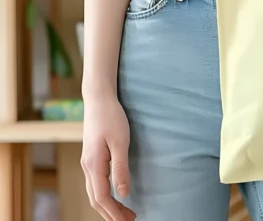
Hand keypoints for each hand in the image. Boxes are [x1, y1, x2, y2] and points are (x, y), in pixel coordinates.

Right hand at [81, 93, 135, 220]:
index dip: (113, 212)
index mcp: (94, 164)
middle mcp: (87, 166)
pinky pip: (95, 184)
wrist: (98, 100)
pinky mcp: (91, 157)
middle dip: (111, 213)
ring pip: (94, 192)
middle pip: (96, 199)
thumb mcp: (120, 142)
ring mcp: (87, 162)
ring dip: (108, 205)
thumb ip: (121, 168)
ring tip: (124, 213)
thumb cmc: (111, 117)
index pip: (102, 197)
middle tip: (129, 220)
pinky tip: (114, 195)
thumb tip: (124, 193)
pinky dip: (104, 195)